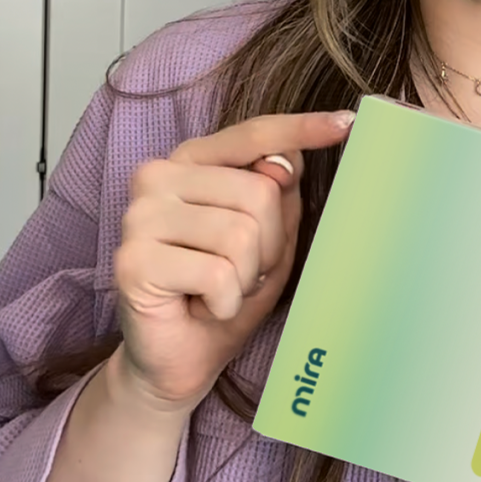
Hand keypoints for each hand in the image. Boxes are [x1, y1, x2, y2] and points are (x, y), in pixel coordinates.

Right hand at [111, 110, 355, 415]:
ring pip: (242, 234)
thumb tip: (287, 162)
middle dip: (270, 245)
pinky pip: (218, 274)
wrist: (180, 360)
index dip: (301, 128)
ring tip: (222, 291)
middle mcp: (157, 177)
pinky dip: (226, 302)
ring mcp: (139, 216)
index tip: (348, 121)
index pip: (253, 135)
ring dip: (247, 277)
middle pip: (259, 193)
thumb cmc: (226, 293)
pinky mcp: (132, 260)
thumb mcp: (271, 240)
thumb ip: (279, 196)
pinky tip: (204, 308)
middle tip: (243, 274)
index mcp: (192, 161)